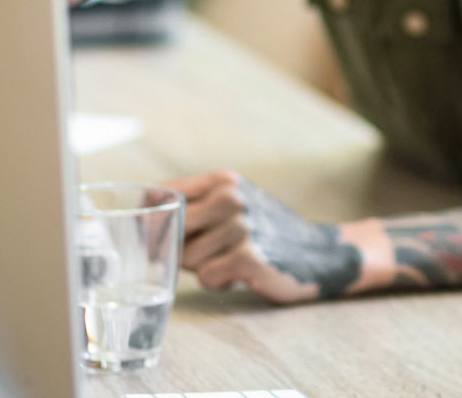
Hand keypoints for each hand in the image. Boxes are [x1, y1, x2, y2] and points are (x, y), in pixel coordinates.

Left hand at [167, 170, 387, 303]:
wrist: (320, 253)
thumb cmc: (267, 232)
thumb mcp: (235, 205)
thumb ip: (195, 207)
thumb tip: (141, 224)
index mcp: (223, 180)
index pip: (161, 192)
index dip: (149, 218)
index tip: (150, 233)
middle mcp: (231, 197)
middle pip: (169, 229)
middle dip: (176, 248)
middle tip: (202, 253)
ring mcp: (240, 227)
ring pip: (186, 259)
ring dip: (203, 268)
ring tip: (231, 261)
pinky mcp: (248, 257)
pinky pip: (207, 278)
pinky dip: (220, 282)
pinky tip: (241, 275)